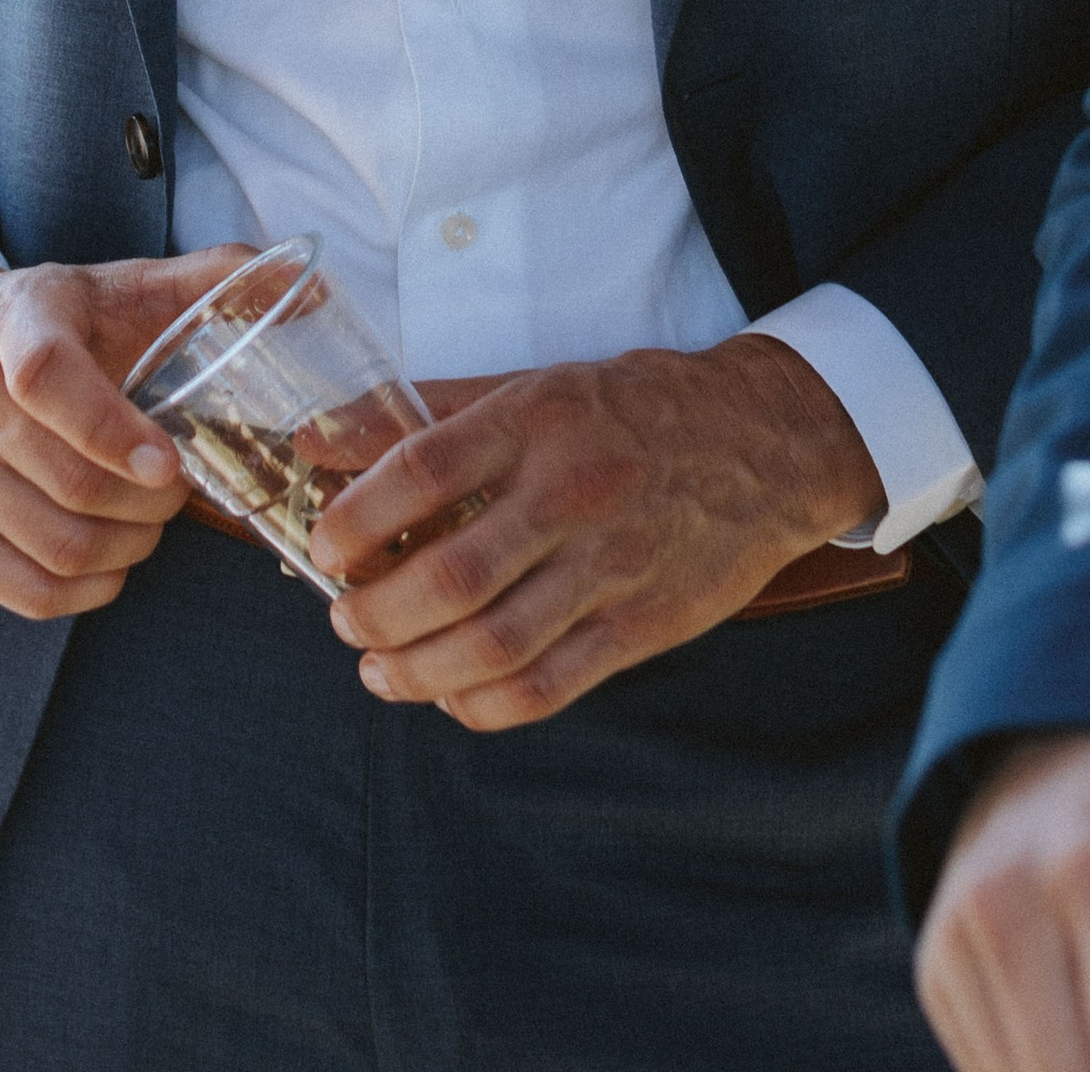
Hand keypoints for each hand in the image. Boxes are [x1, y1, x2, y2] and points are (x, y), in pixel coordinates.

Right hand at [0, 247, 251, 622]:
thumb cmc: (35, 320)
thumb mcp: (108, 284)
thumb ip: (208, 282)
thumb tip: (314, 289)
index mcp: (12, 324)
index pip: (48, 381)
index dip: (112, 430)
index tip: (170, 462)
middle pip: (72, 487)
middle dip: (150, 506)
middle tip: (180, 490)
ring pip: (57, 547)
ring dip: (127, 549)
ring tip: (148, 520)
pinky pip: (25, 592)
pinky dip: (86, 591)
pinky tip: (109, 558)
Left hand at [306, 331, 886, 732]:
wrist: (766, 442)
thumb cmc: (636, 409)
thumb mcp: (539, 383)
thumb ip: (432, 410)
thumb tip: (322, 433)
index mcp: (537, 419)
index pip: (421, 470)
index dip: (357, 517)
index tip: (325, 547)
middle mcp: (570, 492)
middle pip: (449, 576)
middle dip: (375, 613)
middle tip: (344, 619)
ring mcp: (610, 566)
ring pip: (492, 646)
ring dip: (416, 671)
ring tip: (378, 669)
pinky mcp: (641, 627)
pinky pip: (547, 688)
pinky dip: (483, 705)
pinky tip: (449, 696)